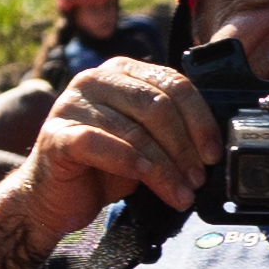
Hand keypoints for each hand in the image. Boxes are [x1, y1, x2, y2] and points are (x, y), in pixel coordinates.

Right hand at [21, 53, 218, 246]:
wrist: (55, 198)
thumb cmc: (103, 167)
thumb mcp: (146, 142)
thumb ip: (171, 131)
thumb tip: (214, 145)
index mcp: (122, 71)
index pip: (173, 84)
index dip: (200, 120)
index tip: (212, 153)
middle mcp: (95, 79)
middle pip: (156, 106)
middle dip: (183, 147)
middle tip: (197, 178)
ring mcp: (71, 104)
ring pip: (133, 131)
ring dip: (164, 168)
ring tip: (181, 194)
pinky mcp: (56, 134)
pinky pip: (99, 144)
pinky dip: (128, 163)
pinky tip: (144, 180)